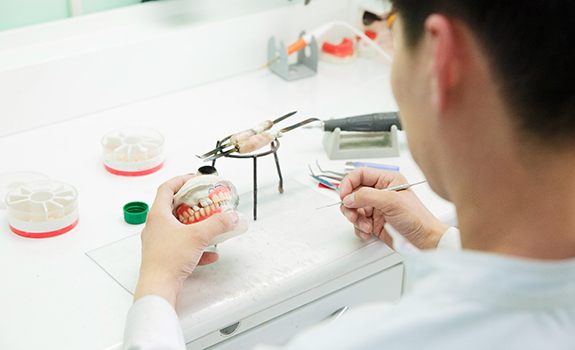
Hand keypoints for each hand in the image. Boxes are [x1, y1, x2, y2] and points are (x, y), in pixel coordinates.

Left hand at [134, 175, 238, 306]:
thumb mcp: (198, 236)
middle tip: (205, 201)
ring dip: (195, 226)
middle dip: (192, 204)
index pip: (166, 188)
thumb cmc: (168, 259)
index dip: (181, 180)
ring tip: (210, 226)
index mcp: (158, 215)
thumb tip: (231, 216)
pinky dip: (196, 247)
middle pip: (173, 207)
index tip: (195, 179)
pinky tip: (211, 254)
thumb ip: (218, 224)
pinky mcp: (164, 257)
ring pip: (178, 228)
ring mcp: (158, 242)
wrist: (158, 287)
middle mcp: (155, 227)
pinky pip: (182, 247)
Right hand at [339, 168, 447, 248]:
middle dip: (350, 205)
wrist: (424, 240)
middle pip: (353, 193)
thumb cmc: (417, 218)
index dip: (348, 183)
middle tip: (353, 214)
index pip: (360, 174)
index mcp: (386, 180)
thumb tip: (349, 197)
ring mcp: (376, 207)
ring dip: (355, 219)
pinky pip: (357, 223)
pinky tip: (368, 232)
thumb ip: (367, 196)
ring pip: (353, 209)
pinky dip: (359, 228)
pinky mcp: (373, 221)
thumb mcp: (392, 202)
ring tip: (365, 225)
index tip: (343, 194)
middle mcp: (380, 192)